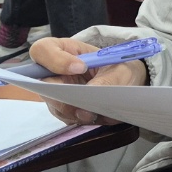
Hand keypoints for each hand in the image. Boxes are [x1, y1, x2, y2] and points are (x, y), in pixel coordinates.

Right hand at [28, 37, 146, 124]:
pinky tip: (99, 117)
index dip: (55, 60)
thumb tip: (91, 94)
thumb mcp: (120, 70)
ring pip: (55, 105)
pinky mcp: (66, 108)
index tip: (80, 68)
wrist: (127, 83)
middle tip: (84, 105)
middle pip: (43, 85)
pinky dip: (82, 120)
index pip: (43, 50)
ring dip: (75, 112)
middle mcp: (56, 72)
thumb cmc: (120, 69)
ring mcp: (58, 92)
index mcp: (65, 50)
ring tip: (95, 114)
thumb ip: (106, 80)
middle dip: (62, 97)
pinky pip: (67, 117)